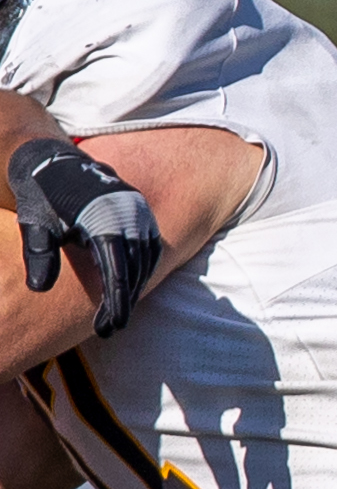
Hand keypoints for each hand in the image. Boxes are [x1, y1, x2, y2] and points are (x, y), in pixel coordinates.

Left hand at [10, 137, 161, 335]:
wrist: (52, 160)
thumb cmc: (41, 194)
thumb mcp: (34, 223)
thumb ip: (38, 254)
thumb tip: (38, 289)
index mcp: (105, 221)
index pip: (117, 273)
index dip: (115, 304)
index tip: (109, 327)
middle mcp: (130, 216)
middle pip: (134, 271)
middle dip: (124, 302)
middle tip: (110, 327)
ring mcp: (140, 213)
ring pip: (145, 261)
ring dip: (134, 287)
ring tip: (118, 311)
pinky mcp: (143, 212)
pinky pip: (150, 248)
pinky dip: (142, 269)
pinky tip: (130, 284)